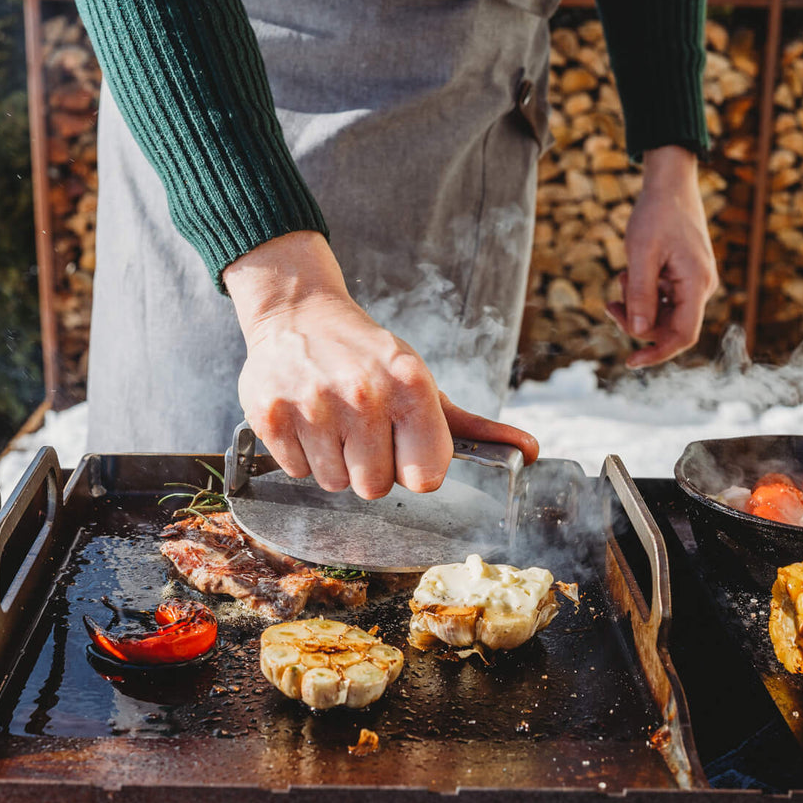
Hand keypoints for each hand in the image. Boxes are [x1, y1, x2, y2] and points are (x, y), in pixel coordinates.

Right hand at [225, 231, 537, 499]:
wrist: (299, 314)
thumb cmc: (370, 358)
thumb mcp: (424, 383)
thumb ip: (475, 427)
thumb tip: (530, 452)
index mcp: (410, 385)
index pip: (425, 477)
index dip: (413, 470)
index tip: (402, 447)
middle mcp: (363, 393)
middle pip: (375, 488)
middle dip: (370, 469)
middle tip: (361, 433)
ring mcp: (314, 404)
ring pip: (333, 483)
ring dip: (334, 462)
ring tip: (332, 422)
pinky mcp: (271, 414)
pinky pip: (296, 470)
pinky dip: (300, 454)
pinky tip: (305, 419)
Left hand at [606, 145, 719, 368]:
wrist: (669, 185)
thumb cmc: (656, 215)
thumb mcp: (641, 254)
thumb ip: (641, 294)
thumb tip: (639, 331)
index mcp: (696, 285)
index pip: (683, 336)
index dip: (657, 353)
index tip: (630, 362)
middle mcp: (701, 288)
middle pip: (668, 328)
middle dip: (636, 321)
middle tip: (609, 305)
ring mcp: (694, 284)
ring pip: (662, 315)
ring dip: (636, 305)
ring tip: (622, 276)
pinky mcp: (685, 278)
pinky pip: (663, 299)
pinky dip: (642, 294)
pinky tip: (629, 273)